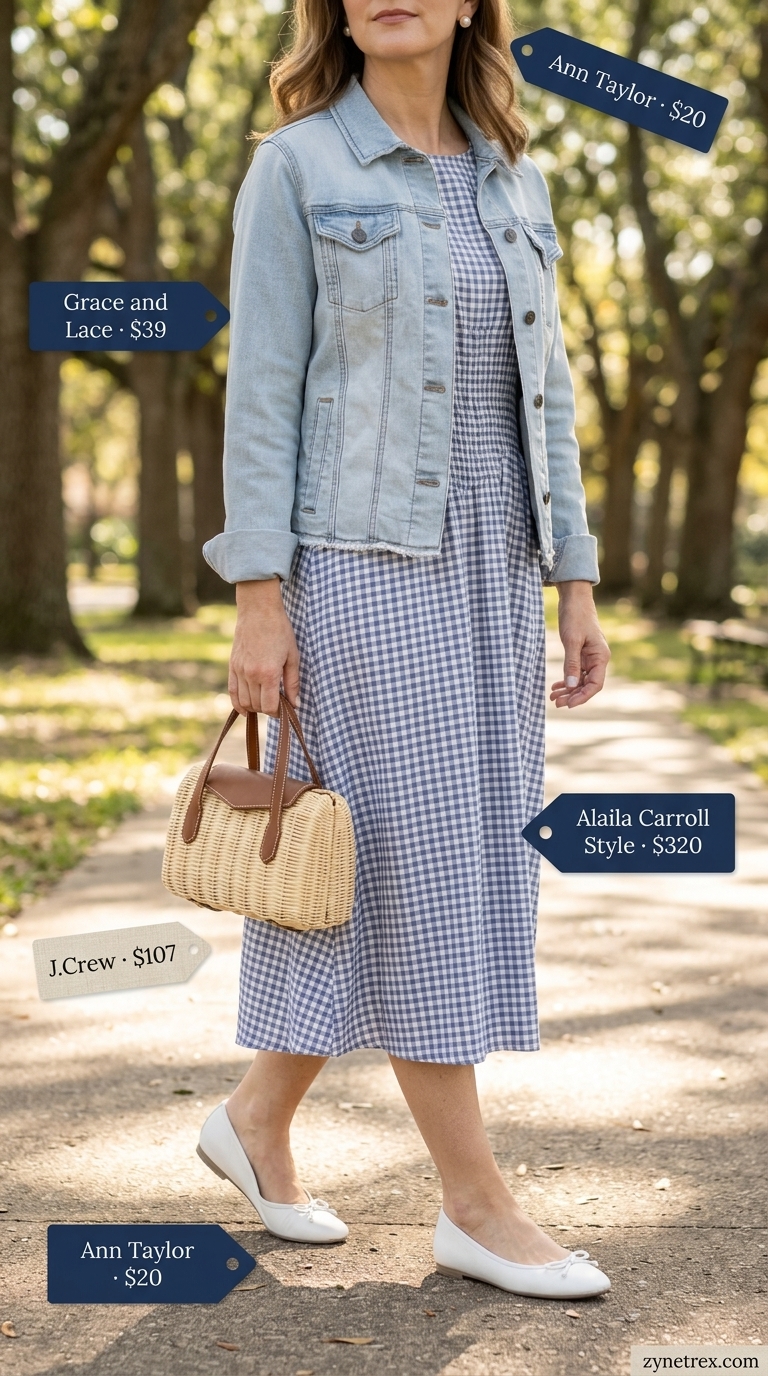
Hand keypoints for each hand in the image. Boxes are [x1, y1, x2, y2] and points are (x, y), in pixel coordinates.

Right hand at [228, 579, 299, 715]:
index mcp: (268, 673)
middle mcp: (251, 675)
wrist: (259, 611)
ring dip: (255, 707)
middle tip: (278, 703)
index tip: (285, 709)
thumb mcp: (292, 657)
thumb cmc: (280, 631)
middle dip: (268, 709)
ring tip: (265, 702)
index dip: (278, 712)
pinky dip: (238, 704)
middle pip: (257, 705)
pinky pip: (232, 692)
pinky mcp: (232, 666)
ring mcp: (239, 670)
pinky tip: (245, 710)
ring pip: (244, 701)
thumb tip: (295, 704)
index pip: (269, 707)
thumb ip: (293, 683)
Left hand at [550, 581, 609, 709]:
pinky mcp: (582, 653)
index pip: (595, 684)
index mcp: (601, 657)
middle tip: (556, 702)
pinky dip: (567, 680)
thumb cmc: (575, 616)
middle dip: (572, 695)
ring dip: (568, 690)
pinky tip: (556, 686)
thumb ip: (572, 664)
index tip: (568, 704)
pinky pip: (576, 672)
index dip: (582, 696)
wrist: (574, 598)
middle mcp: (598, 659)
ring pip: (581, 680)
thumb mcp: (571, 640)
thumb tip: (572, 686)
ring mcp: (590, 657)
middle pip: (588, 685)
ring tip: (553, 697)